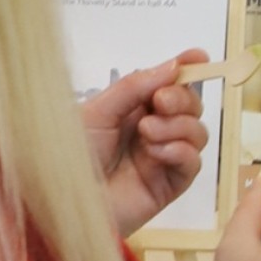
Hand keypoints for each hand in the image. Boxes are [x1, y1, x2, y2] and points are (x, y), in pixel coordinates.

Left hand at [81, 53, 210, 239]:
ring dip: (178, 126)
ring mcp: (162, 158)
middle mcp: (152, 130)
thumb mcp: (97, 112)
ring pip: (197, 132)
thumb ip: (134, 87)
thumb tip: (172, 66)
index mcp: (132, 109)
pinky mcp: (169, 185)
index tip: (199, 57)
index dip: (187, 69)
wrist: (61, 203)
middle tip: (160, 103)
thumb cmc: (67, 156)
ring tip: (148, 133)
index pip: (168, 84)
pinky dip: (181, 151)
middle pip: (191, 105)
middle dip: (182, 98)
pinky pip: (193, 163)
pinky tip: (157, 153)